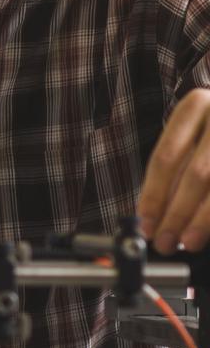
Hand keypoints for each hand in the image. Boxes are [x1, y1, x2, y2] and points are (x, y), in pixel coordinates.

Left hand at [138, 88, 209, 253]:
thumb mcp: (194, 136)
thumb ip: (175, 169)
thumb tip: (153, 213)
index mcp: (195, 105)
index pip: (166, 156)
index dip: (153, 194)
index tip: (145, 223)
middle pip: (196, 174)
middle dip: (177, 213)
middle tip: (165, 241)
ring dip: (202, 220)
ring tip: (189, 242)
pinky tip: (208, 230)